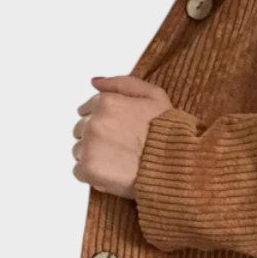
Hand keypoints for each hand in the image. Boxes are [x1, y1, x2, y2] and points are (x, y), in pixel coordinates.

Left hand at [72, 75, 172, 198]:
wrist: (177, 164)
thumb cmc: (170, 132)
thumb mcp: (155, 95)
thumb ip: (122, 83)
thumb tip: (95, 82)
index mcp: (106, 102)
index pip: (87, 110)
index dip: (105, 122)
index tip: (119, 132)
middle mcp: (93, 122)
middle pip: (81, 130)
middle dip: (97, 138)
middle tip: (121, 148)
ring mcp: (89, 146)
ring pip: (79, 151)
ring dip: (94, 156)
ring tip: (119, 162)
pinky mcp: (89, 169)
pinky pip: (79, 172)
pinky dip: (93, 175)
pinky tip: (113, 174)